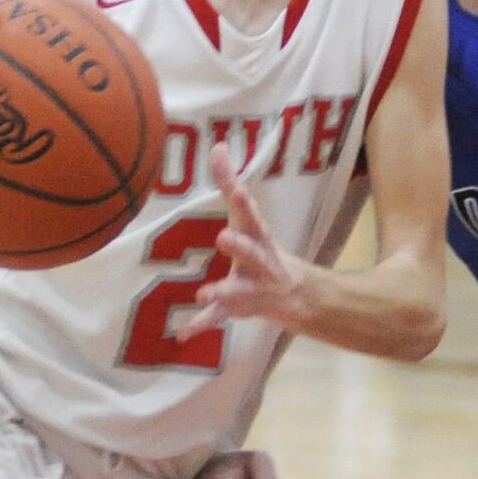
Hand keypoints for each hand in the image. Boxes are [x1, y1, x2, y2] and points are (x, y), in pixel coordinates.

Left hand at [177, 144, 310, 339]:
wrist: (293, 293)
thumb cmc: (260, 246)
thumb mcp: (249, 216)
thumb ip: (230, 183)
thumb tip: (217, 146)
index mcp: (258, 236)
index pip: (253, 216)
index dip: (246, 204)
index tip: (238, 191)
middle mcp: (258, 262)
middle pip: (251, 252)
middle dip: (239, 246)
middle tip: (223, 237)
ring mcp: (250, 288)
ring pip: (237, 290)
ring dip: (221, 292)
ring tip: (204, 294)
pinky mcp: (236, 310)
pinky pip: (218, 319)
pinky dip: (202, 325)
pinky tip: (183, 333)